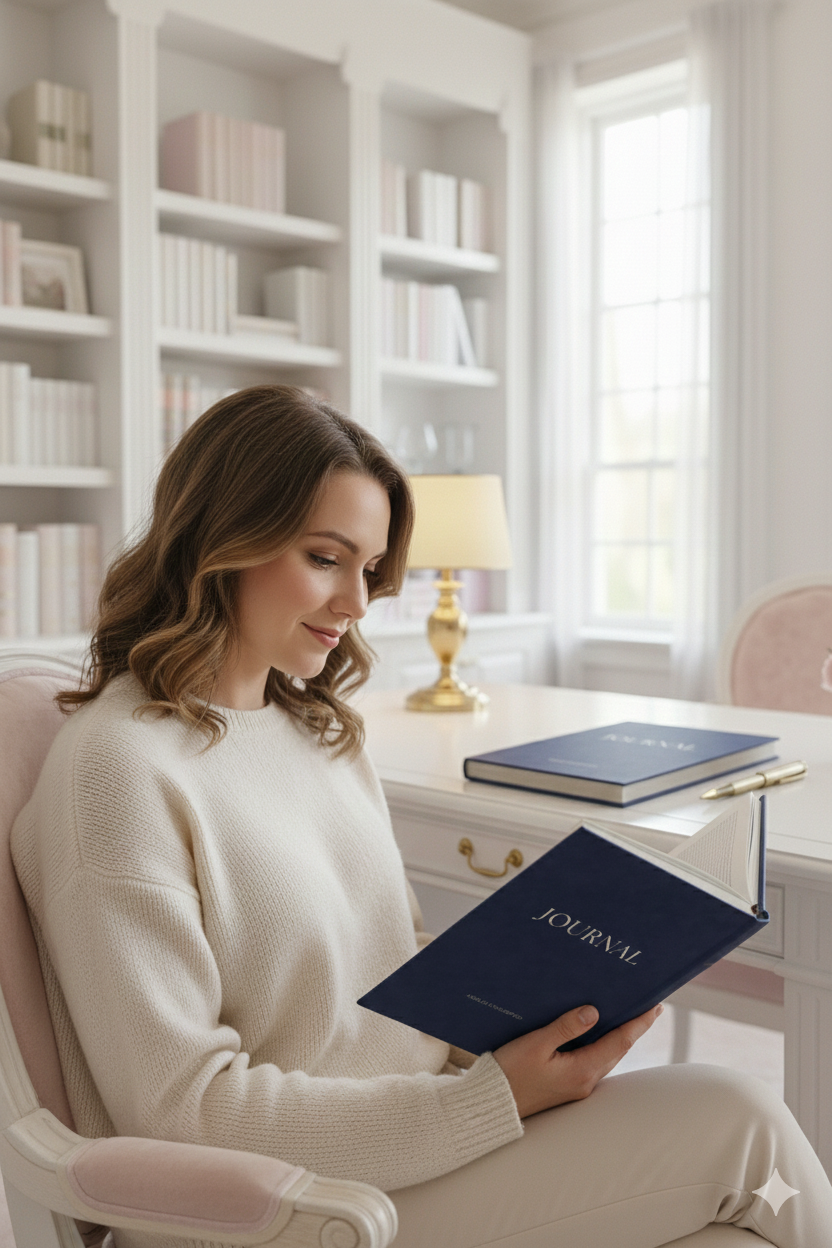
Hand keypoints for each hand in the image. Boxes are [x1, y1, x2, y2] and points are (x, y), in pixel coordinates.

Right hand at [493, 1003, 662, 1117]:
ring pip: (606, 1056)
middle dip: (633, 1028)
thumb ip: (566, 1027)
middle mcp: (585, 1081)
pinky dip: (601, 1044)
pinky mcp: (568, 1086)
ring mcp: (578, 1086)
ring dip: (618, 1036)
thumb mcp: (536, 1044)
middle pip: (618, 1050)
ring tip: (626, 1014)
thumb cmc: (510, 1073)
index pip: (620, 1042)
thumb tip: (594, 1011)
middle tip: (646, 1006)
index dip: (639, 1023)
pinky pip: (593, 1061)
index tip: (655, 1007)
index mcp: (582, 1070)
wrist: (493, 1104)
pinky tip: (595, 1031)